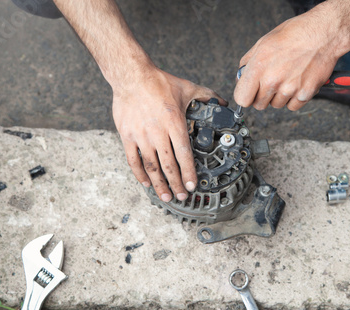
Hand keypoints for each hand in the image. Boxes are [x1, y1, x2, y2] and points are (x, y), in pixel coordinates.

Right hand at [112, 65, 226, 201]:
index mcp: (174, 123)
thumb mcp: (187, 87)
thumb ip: (206, 95)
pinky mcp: (127, 136)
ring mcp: (141, 136)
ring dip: (159, 184)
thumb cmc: (159, 82)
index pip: (184, 154)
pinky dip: (139, 174)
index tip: (192, 185)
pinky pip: (133, 160)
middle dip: (176, 184)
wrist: (132, 76)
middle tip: (182, 196)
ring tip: (166, 196)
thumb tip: (222, 100)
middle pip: (168, 165)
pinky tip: (146, 183)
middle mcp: (158, 133)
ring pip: (151, 166)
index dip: (189, 173)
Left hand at [234, 4, 345, 110]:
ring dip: (279, 96)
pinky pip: (292, 107)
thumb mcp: (263, 42)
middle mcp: (273, 80)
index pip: (242, 98)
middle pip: (258, 105)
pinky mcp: (305, 94)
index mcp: (259, 67)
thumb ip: (248, 63)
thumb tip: (241, 78)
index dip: (245, 96)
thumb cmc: (295, 34)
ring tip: (287, 78)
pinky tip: (297, 83)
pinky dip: (294, 99)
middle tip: (271, 82)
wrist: (323, 34)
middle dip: (262, 96)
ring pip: (276, 105)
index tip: (249, 92)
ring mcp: (289, 89)